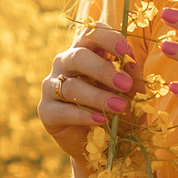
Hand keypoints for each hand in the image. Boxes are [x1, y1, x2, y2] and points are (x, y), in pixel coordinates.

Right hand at [39, 21, 141, 165]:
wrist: (105, 144)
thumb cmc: (119, 108)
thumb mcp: (131, 91)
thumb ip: (131, 76)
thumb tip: (130, 62)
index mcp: (87, 50)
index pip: (91, 32)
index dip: (108, 38)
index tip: (127, 52)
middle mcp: (65, 63)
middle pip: (78, 56)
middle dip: (103, 70)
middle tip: (125, 84)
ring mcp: (52, 85)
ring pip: (71, 86)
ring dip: (98, 97)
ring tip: (119, 107)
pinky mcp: (46, 110)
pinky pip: (63, 110)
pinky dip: (83, 115)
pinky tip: (100, 120)